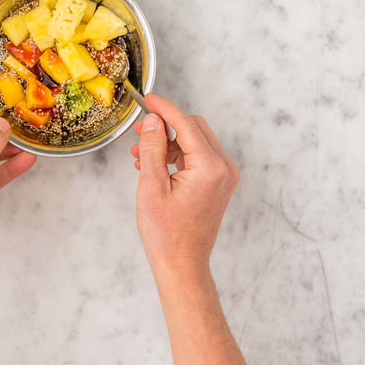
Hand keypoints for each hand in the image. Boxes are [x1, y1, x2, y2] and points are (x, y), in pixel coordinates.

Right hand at [131, 94, 239, 273]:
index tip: (149, 99)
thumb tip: (155, 121)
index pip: (186, 124)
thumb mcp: (151, 185)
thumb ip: (153, 148)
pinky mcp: (217, 185)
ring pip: (194, 143)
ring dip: (168, 142)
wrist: (182, 264)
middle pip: (194, 129)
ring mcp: (223, 178)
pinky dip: (176, 156)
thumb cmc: (166, 233)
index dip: (165, 109)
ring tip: (140, 153)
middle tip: (141, 129)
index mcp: (210, 167)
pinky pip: (197, 158)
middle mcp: (223, 169)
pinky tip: (152, 165)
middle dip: (166, 126)